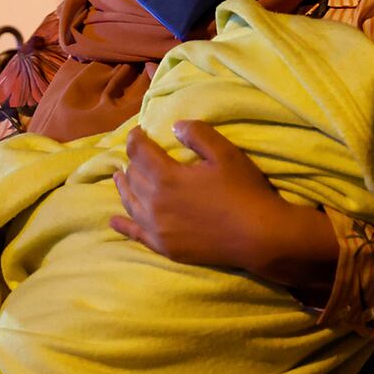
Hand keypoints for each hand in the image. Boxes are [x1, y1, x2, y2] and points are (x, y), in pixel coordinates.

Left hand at [110, 122, 294, 270]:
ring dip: (123, 187)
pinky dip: (123, 224)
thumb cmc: (244, 191)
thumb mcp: (226, 154)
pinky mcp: (165, 247)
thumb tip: (175, 126)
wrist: (259, 237)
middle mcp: (154, 203)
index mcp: (167, 176)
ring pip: (130, 203)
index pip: (140, 152)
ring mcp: (158, 228)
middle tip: (137, 154)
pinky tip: (114, 220)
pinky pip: (136, 234)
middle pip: (133, 176)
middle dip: (132, 161)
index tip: (138, 132)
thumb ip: (198, 135)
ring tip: (119, 177)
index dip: (136, 139)